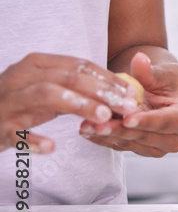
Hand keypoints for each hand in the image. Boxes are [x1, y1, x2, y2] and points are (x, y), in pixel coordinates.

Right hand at [0, 53, 138, 153]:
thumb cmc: (22, 102)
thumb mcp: (51, 89)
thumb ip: (80, 88)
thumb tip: (121, 91)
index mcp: (37, 64)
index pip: (79, 66)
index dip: (108, 79)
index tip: (132, 93)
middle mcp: (21, 77)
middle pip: (67, 78)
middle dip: (101, 91)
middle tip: (126, 106)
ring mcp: (8, 101)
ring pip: (46, 95)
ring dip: (77, 105)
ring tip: (102, 117)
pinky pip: (16, 133)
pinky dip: (32, 140)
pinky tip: (51, 147)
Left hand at [80, 52, 177, 156]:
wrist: (162, 89)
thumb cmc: (168, 79)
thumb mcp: (164, 72)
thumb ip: (151, 71)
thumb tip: (140, 60)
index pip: (165, 122)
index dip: (145, 121)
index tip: (127, 118)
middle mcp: (175, 138)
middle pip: (146, 137)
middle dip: (120, 131)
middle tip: (98, 124)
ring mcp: (157, 147)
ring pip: (130, 143)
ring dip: (107, 136)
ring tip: (86, 127)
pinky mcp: (141, 148)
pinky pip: (120, 145)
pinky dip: (103, 138)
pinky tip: (86, 130)